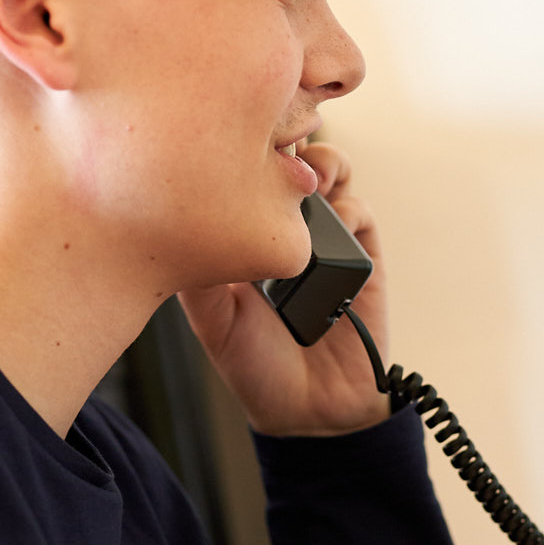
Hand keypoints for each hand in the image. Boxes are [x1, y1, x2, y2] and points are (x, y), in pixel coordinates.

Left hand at [178, 143, 391, 436]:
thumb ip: (200, 275)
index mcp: (242, 233)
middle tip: (275, 144)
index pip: (242, 171)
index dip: (240, 144)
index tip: (229, 130)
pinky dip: (347, 204)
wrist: (312, 413)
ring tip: (309, 176)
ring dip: (322, 163)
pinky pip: (359, 212)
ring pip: (329, 174)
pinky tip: (332, 219)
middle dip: (285, 139)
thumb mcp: (212, 321)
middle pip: (288, 159)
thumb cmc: (254, 367)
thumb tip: (182, 219)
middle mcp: (284, 228)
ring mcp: (325, 237)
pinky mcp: (362, 256)